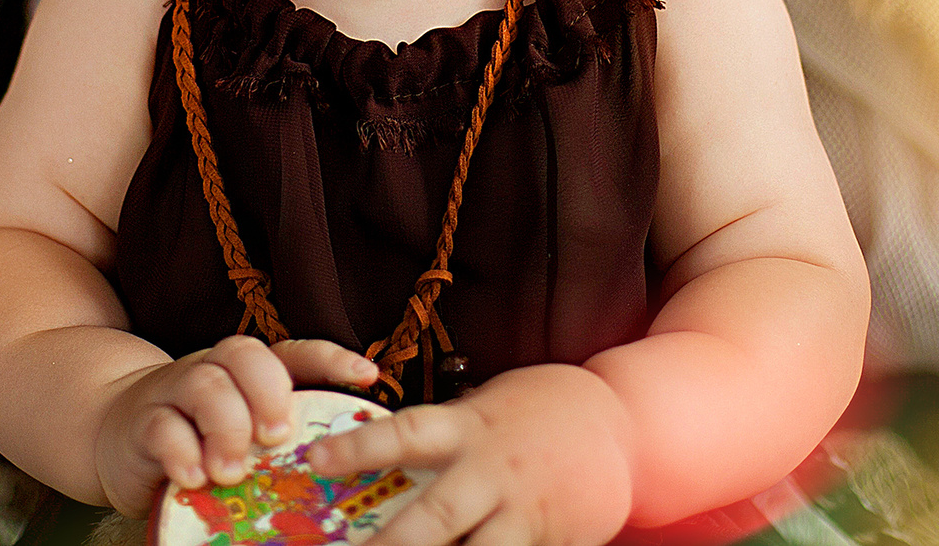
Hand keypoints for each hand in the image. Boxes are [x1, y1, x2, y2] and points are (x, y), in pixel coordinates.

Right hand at [94, 335, 379, 515]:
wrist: (116, 433)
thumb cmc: (198, 436)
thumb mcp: (243, 429)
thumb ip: (278, 430)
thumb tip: (341, 452)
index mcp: (246, 371)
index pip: (292, 352)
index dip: (330, 358)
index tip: (367, 376)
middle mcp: (212, 369)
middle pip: (243, 354)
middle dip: (268, 392)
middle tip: (278, 437)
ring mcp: (174, 391)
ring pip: (204, 384)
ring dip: (226, 428)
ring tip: (233, 471)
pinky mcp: (141, 423)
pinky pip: (161, 426)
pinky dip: (181, 452)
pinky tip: (196, 479)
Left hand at [305, 364, 634, 545]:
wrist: (624, 421)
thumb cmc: (538, 411)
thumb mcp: (486, 407)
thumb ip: (444, 434)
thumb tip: (381, 453)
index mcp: (468, 427)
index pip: (404, 433)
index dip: (358, 446)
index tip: (314, 457)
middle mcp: (492, 471)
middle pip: (435, 515)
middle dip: (392, 545)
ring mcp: (524, 511)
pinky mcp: (552, 539)